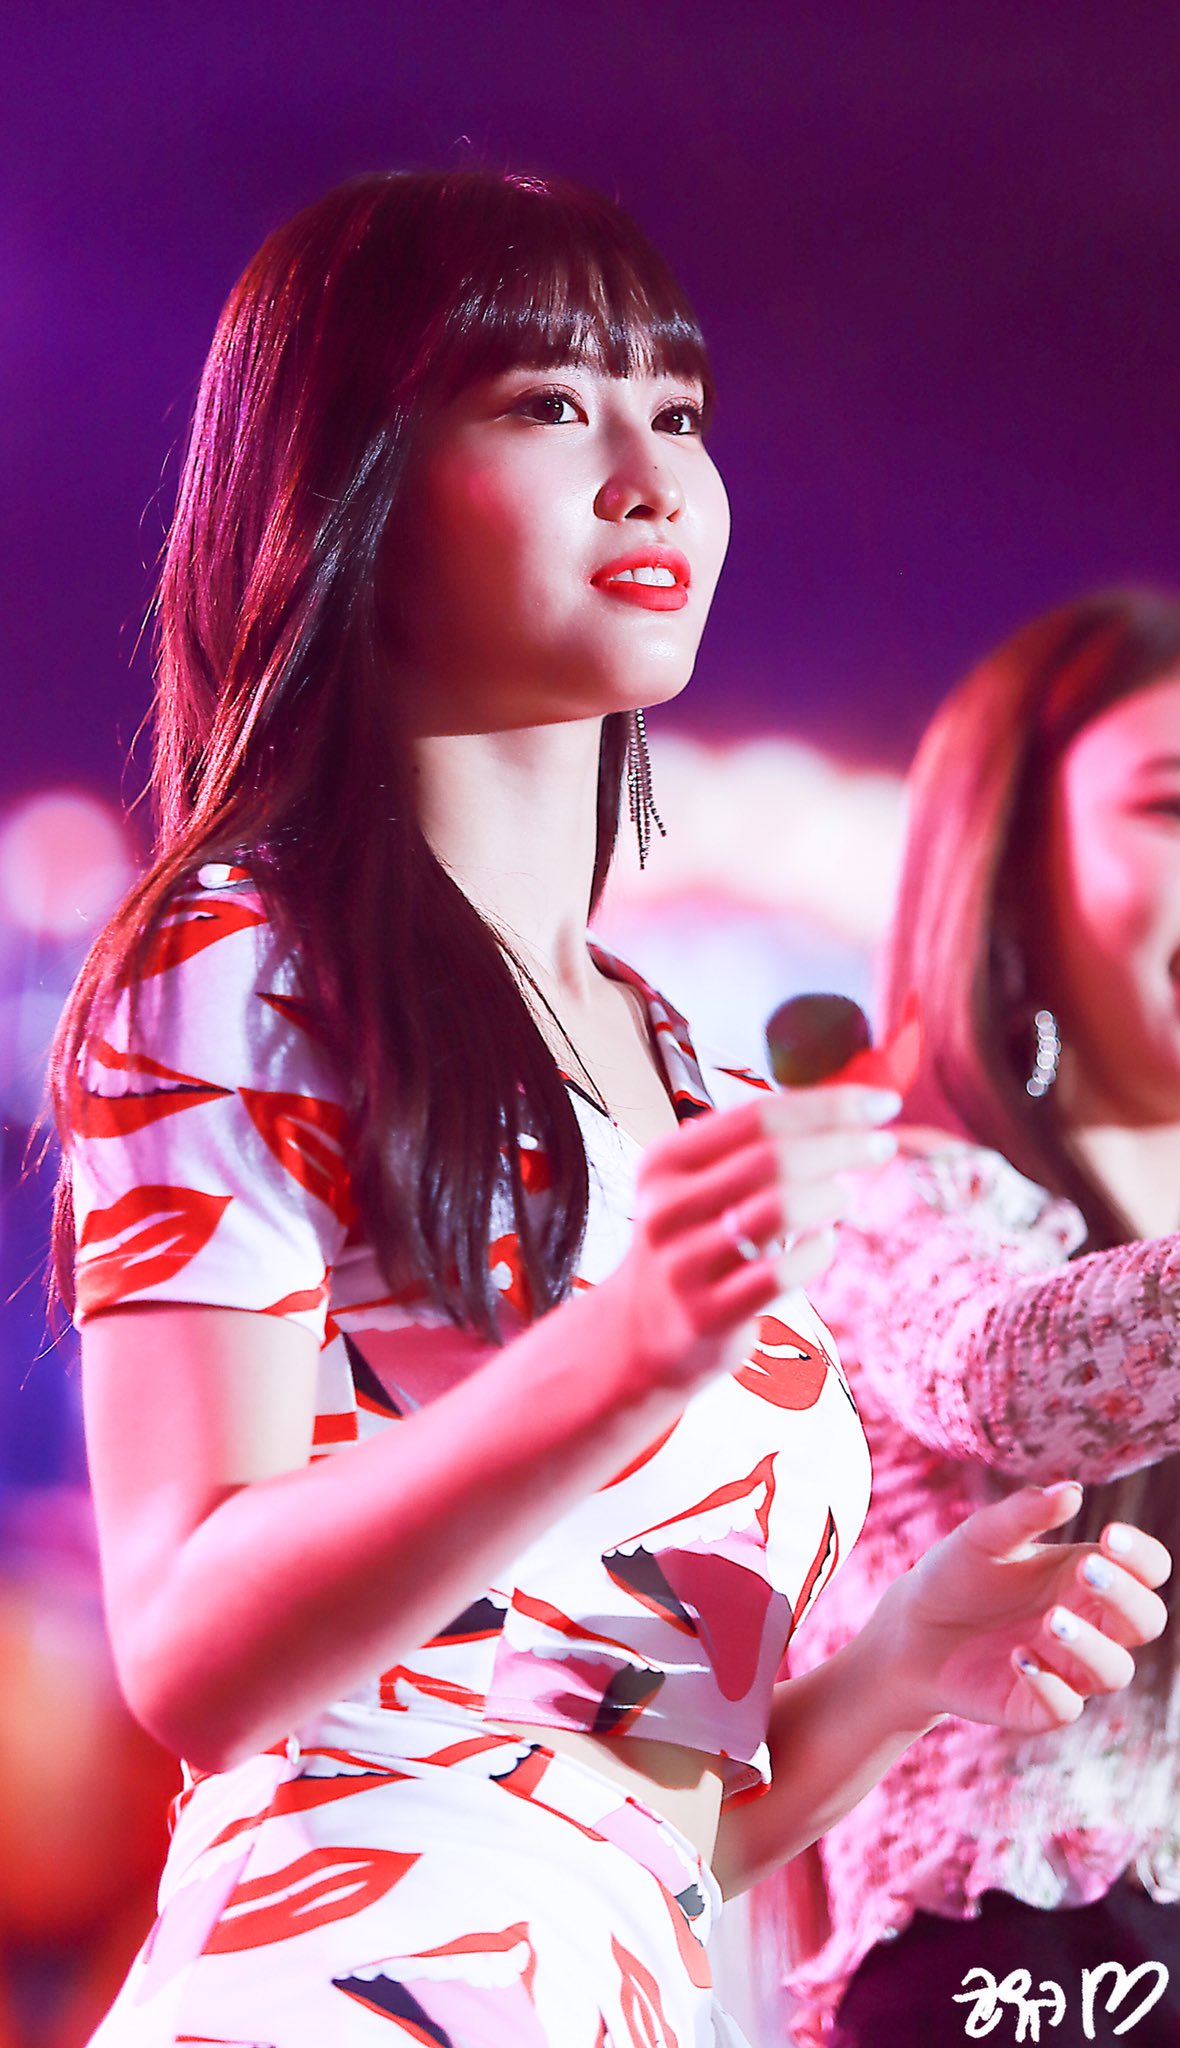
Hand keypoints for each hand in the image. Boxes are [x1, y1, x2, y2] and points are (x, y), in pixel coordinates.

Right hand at [610, 1084, 900, 1395]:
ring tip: (845, 1198)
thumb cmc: (693, 1241)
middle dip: (842, 1145)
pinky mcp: (707, 1314)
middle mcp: (667, 1207)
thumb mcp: (699, 1186)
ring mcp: (684, 1263)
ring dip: (830, 1197)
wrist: (642, 1330)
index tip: (879, 1103)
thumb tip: (850, 1108)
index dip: (828, 1106)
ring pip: (779, 1211)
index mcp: (666, 1162)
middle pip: (773, 1158)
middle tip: (883, 1145)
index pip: (758, 1116)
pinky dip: (818, 1252)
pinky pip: (781, 1274)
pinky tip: (826, 1244)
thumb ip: (757, 1148)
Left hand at [871, 1480, 1170, 1736]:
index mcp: (1084, 1574)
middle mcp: (1089, 1623)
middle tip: (1085, 1571)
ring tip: (1052, 1619)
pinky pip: (1065, 1708)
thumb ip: (1024, 1513)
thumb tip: (1071, 1489)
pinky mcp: (1037, 1705)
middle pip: (1147, 1620)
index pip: (1148, 1569)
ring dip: (1091, 1645)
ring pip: (1116, 1670)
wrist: (909, 1629)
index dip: (1143, 1556)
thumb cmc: (956, 1575)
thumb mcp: (983, 1536)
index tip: (1111, 1535)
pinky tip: (1017, 1657)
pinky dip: (1050, 1686)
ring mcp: (1068, 1668)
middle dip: (1125, 1596)